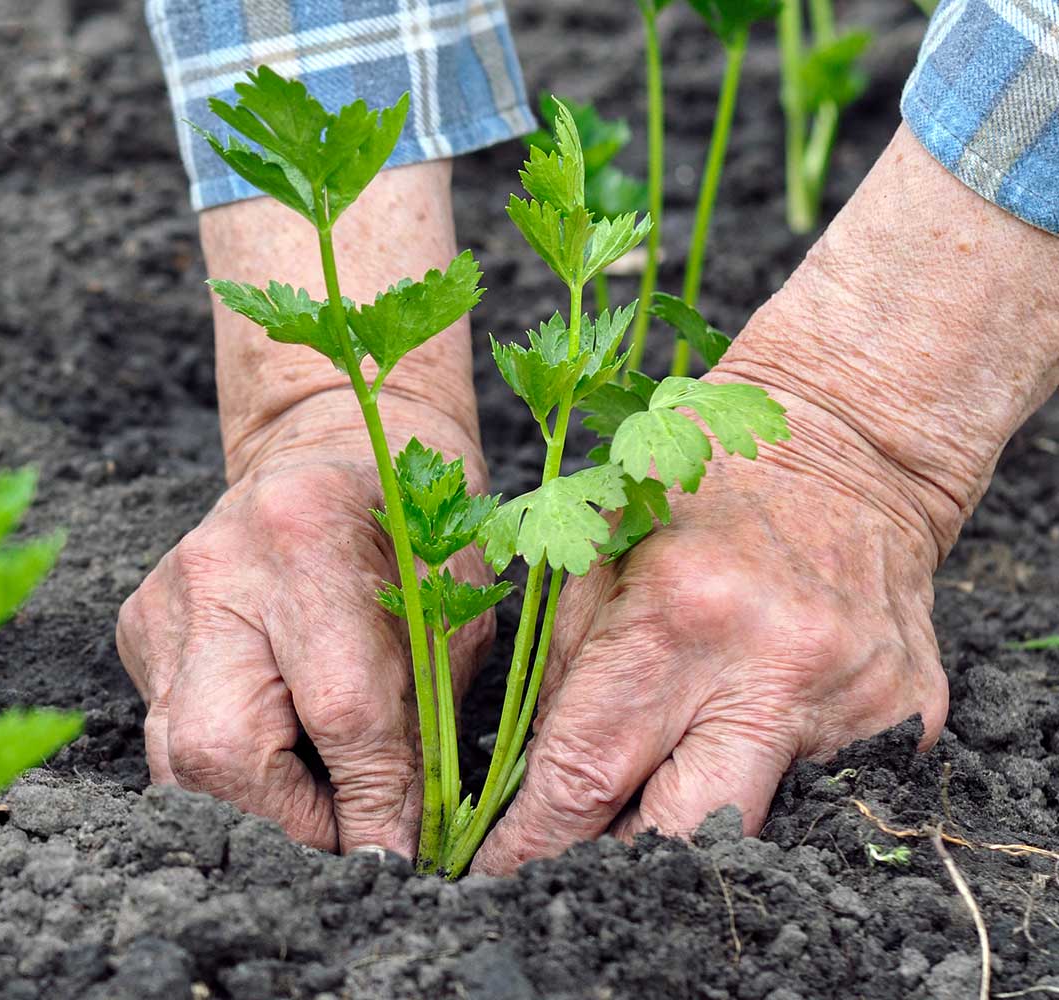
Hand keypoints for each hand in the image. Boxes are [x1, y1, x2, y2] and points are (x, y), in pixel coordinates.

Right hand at [117, 399, 491, 854]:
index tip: (396, 859)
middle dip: (288, 825)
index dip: (370, 803)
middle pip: (219, 748)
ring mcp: (162, 600)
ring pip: (177, 760)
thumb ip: (423, 721)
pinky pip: (168, 735)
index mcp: (310, 534)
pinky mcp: (139, 628)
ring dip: (254, 810)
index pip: (338, 709)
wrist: (330, 450)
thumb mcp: (450, 610)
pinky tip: (277, 756)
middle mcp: (216, 566)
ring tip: (317, 812)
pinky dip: (226, 771)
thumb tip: (398, 846)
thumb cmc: (411, 533)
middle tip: (346, 845)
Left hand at [474, 125, 1058, 872]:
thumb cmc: (696, 495)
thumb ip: (560, 670)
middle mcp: (770, 666)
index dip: (533, 839)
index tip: (492, 873)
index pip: (585, 769)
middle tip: (561, 881)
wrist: (851, 450)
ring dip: (688, 837)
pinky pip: (824, 791)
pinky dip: (768, 786)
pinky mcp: (909, 716)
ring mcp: (851, 699)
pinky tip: (735, 757)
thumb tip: (519, 783)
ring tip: (636, 828)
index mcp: (675, 616)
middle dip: (612, 867)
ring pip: (754, 826)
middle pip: (680, 830)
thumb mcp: (596, 553)